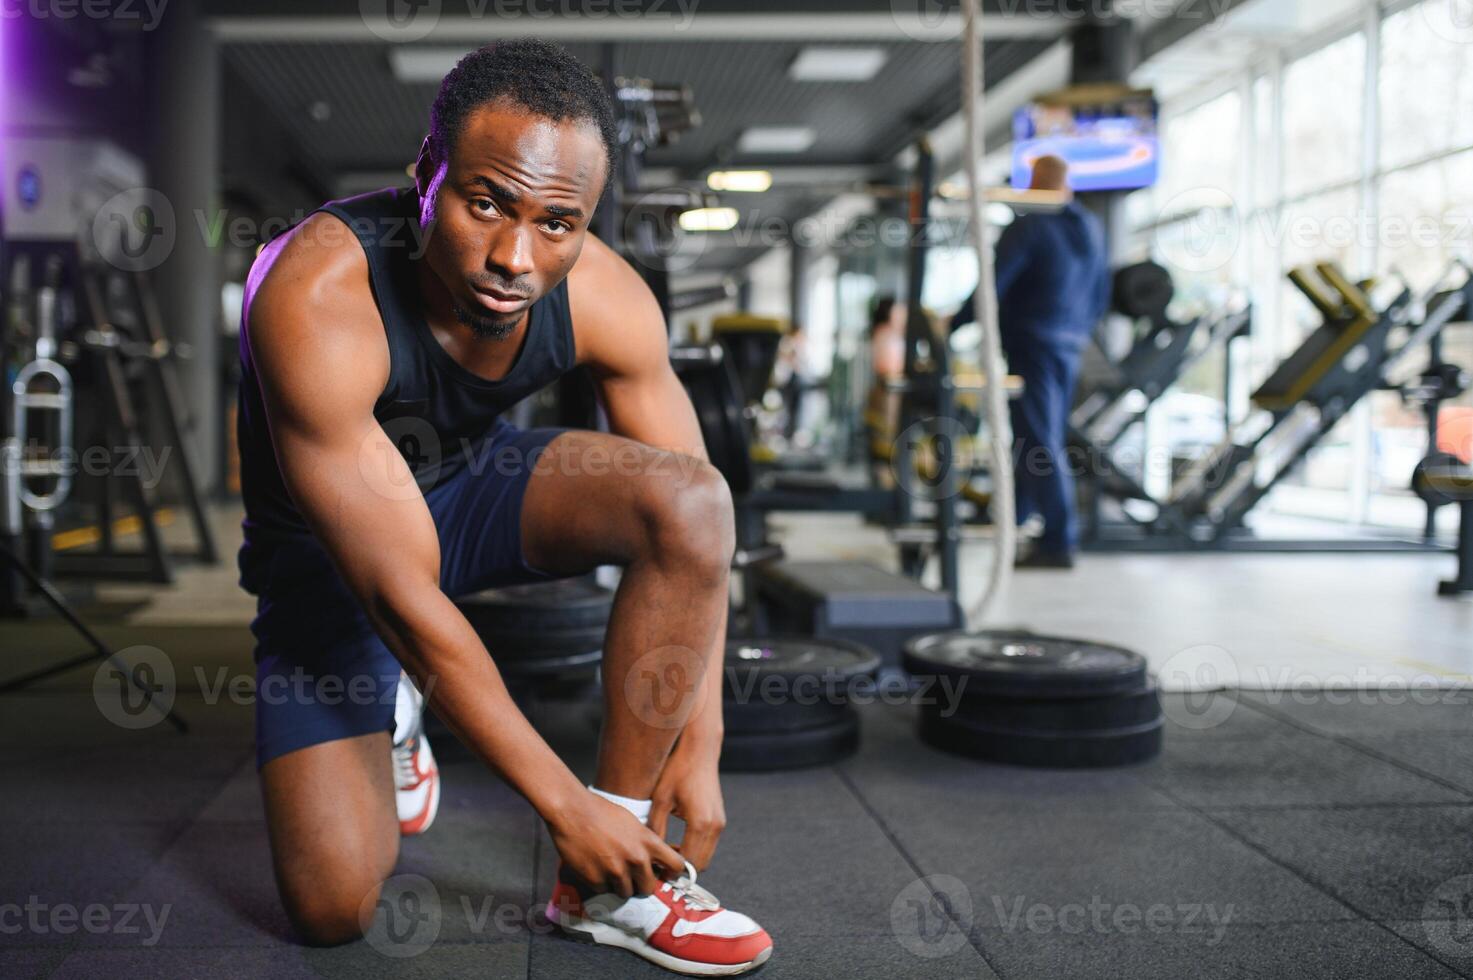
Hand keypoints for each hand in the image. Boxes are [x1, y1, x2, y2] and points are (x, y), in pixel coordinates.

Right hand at [547, 790, 685, 898]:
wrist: (572, 811)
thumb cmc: (601, 812)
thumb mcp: (633, 823)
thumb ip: (646, 843)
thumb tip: (656, 860)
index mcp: (648, 842)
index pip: (676, 866)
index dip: (673, 873)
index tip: (667, 875)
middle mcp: (636, 859)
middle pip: (649, 888)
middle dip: (641, 884)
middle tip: (631, 877)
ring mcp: (616, 871)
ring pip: (626, 893)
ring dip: (619, 885)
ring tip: (608, 868)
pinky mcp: (597, 880)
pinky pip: (604, 891)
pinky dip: (600, 883)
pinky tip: (594, 866)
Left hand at [649, 731, 725, 869]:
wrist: (699, 750)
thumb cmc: (678, 770)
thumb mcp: (660, 800)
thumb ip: (656, 829)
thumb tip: (650, 853)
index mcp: (700, 823)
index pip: (688, 862)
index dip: (672, 873)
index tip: (656, 873)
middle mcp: (715, 826)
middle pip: (700, 865)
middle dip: (681, 871)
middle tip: (661, 868)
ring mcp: (720, 823)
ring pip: (706, 857)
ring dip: (689, 861)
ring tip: (667, 855)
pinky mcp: (719, 819)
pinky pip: (709, 845)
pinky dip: (696, 851)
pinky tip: (678, 843)